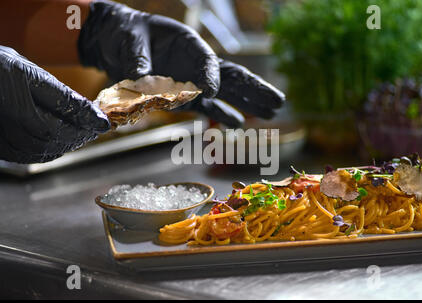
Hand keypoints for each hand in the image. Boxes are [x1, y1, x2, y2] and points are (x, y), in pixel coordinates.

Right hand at [0, 46, 109, 163]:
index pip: (63, 105)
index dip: (87, 117)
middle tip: (93, 131)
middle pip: (54, 132)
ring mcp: (2, 130)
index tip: (104, 123)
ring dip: (66, 144)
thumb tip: (88, 110)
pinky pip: (27, 155)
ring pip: (43, 147)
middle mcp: (9, 109)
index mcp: (19, 82)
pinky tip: (58, 145)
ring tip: (80, 137)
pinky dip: (48, 152)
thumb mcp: (27, 70)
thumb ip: (56, 91)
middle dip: (79, 134)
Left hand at [78, 0, 284, 127]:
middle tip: (279, 101)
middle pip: (231, 77)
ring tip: (271, 114)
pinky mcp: (184, 97)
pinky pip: (208, 107)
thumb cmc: (127, 33)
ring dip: (248, 104)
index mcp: (189, 45)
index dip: (210, 76)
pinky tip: (238, 124)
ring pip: (227, 93)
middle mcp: (197, 65)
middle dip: (254, 90)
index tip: (210, 91)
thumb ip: (137, 57)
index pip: (207, 62)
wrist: (117, 41)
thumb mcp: (130, 38)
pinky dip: (222, 114)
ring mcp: (193, 82)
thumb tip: (140, 76)